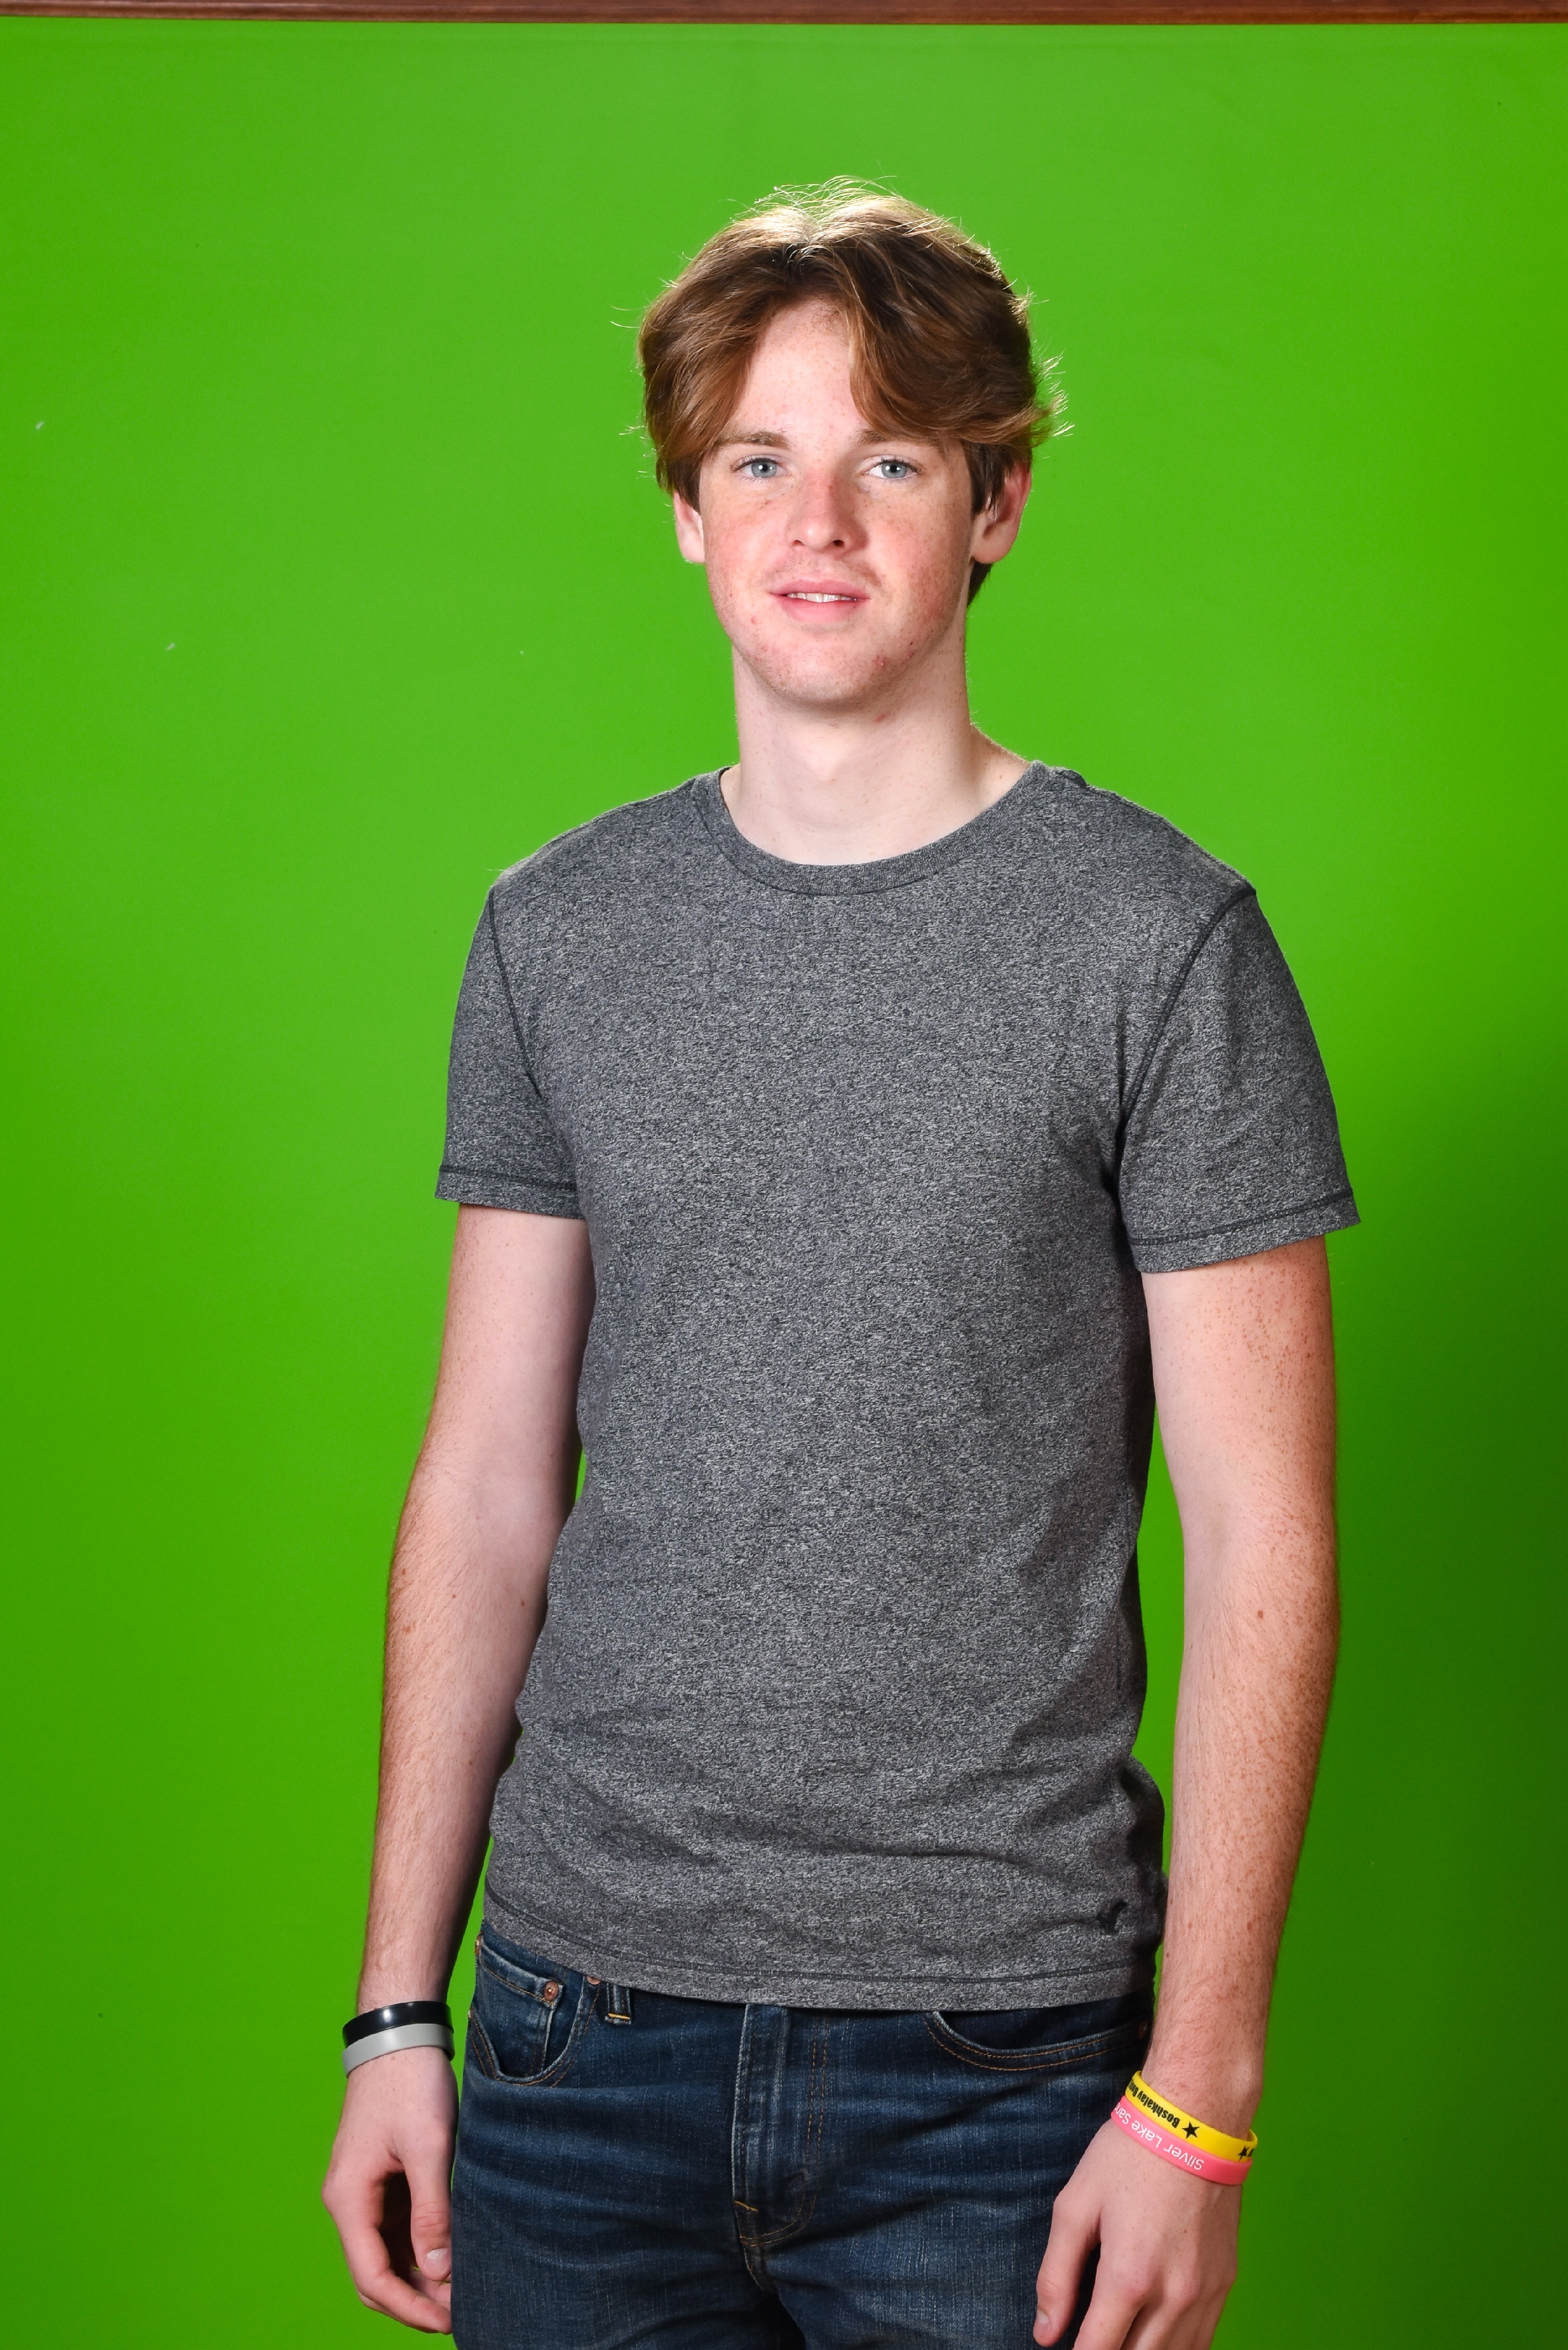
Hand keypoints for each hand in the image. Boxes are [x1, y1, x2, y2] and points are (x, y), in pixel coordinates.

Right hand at [322, 2045, 458, 2331]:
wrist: (400, 2032)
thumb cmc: (410, 2083)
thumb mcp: (428, 2147)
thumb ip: (432, 2211)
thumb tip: (438, 2269)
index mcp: (348, 2198)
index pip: (371, 2277)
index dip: (408, 2307)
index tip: (448, 2322)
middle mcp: (349, 2201)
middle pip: (374, 2273)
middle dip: (413, 2300)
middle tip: (461, 2313)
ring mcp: (364, 2191)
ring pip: (387, 2254)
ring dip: (420, 2277)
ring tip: (463, 2290)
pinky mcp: (382, 2179)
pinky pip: (397, 2229)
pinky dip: (421, 2249)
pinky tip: (452, 2255)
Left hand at [1034, 2119, 1239, 2348]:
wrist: (1194, 2122)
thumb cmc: (1128, 2157)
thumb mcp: (1075, 2206)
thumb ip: (1055, 2276)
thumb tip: (1045, 2333)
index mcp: (1128, 2277)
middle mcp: (1173, 2296)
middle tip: (1092, 2339)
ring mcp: (1205, 2293)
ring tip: (1120, 2337)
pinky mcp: (1226, 2284)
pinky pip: (1203, 2341)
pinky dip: (1177, 2348)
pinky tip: (1156, 2337)